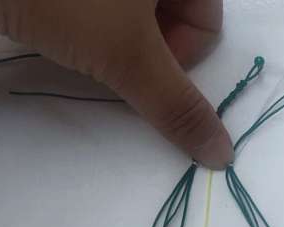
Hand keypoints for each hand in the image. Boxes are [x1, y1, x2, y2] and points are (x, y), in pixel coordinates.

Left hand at [0, 0, 233, 168]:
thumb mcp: (125, 53)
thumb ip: (177, 106)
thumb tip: (222, 154)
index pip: (208, 26)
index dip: (179, 59)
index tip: (136, 62)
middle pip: (175, 22)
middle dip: (145, 52)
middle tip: (108, 51)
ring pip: (138, 20)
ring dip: (114, 43)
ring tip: (78, 33)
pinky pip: (106, 11)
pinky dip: (91, 27)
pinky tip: (62, 22)